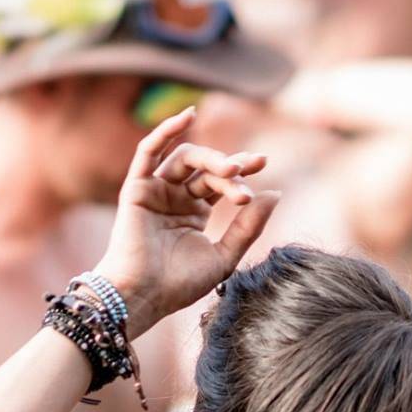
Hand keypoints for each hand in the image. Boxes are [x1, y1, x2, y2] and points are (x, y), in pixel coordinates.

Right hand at [91, 108, 280, 333]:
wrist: (143, 296)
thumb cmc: (178, 285)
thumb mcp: (224, 256)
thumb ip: (248, 225)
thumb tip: (275, 193)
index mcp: (193, 214)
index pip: (220, 183)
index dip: (241, 171)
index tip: (263, 165)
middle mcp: (174, 199)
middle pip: (205, 169)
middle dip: (229, 166)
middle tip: (248, 169)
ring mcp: (154, 192)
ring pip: (185, 159)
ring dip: (210, 158)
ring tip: (231, 170)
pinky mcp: (136, 189)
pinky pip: (148, 152)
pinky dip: (165, 132)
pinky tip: (187, 115)